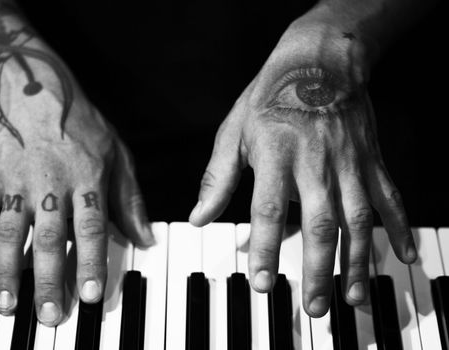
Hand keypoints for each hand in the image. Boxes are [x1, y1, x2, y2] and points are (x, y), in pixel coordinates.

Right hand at [0, 84, 152, 325]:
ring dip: (9, 271)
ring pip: (11, 233)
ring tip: (8, 304)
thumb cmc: (81, 123)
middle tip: (50, 315)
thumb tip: (145, 236)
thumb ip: (129, 199)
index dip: (92, 263)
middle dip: (50, 280)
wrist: (35, 89)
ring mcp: (17, 181)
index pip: (91, 228)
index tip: (92, 295)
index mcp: (86, 178)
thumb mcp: (117, 154)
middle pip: (51, 238)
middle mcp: (51, 183)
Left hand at [189, 22, 416, 316]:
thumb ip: (218, 178)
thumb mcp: (233, 131)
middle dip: (317, 268)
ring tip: (353, 296)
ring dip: (356, 261)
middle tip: (315, 307)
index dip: (263, 248)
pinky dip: (398, 227)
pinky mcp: (370, 160)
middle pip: (319, 223)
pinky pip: (388, 197)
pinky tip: (403, 255)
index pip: (267, 210)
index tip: (260, 283)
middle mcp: (315, 163)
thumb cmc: (269, 97)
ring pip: (357, 219)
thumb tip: (198, 217)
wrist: (318, 60)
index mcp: (275, 155)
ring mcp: (348, 163)